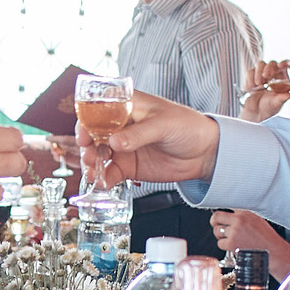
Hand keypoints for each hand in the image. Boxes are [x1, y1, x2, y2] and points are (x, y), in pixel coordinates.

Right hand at [87, 89, 220, 187]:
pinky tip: (102, 183)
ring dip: (92, 164)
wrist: (204, 152)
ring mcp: (123, 146)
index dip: (86, 121)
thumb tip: (115, 142)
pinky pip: (109, 173)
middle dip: (86, 146)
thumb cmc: (187, 126)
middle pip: (93, 133)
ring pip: (98, 154)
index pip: (99, 109)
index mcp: (127, 106)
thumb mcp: (164, 124)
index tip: (84, 135)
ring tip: (93, 172)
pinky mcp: (128, 166)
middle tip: (88, 156)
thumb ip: (139, 134)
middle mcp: (121, 125)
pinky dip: (103, 179)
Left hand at [210, 209, 287, 256]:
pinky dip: (225, 246)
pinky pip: (220, 243)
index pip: (226, 205)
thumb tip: (228, 216)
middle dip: (215, 223)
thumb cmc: (267, 238)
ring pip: (216, 231)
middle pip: (216, 217)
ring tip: (230, 239)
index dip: (221, 212)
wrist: (273, 252)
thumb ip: (243, 216)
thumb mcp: (257, 220)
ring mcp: (234, 231)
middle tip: (218, 227)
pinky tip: (234, 247)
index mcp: (245, 212)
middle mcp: (239, 219)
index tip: (219, 215)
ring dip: (220, 236)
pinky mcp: (232, 243)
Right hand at [240, 61, 289, 122]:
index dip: (284, 63)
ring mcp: (261, 75)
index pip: (285, 66)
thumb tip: (289, 94)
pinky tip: (251, 87)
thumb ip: (282, 98)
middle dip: (269, 68)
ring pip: (261, 64)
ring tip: (258, 84)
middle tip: (266, 76)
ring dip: (259, 72)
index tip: (281, 66)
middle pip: (272, 63)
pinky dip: (250, 78)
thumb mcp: (276, 104)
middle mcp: (272, 75)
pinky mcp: (251, 77)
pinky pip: (251, 71)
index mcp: (282, 79)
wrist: (254, 113)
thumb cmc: (269, 108)